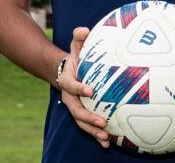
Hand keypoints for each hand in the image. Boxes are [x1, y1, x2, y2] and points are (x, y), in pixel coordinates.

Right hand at [58, 26, 110, 148]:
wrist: (66, 71)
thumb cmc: (76, 57)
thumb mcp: (76, 46)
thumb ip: (79, 38)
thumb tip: (84, 30)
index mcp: (67, 80)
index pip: (70, 85)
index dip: (79, 88)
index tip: (91, 90)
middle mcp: (69, 97)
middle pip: (75, 110)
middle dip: (88, 117)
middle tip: (102, 121)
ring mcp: (75, 106)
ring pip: (81, 122)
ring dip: (92, 131)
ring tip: (105, 137)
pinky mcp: (82, 113)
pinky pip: (87, 127)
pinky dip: (95, 136)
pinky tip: (107, 143)